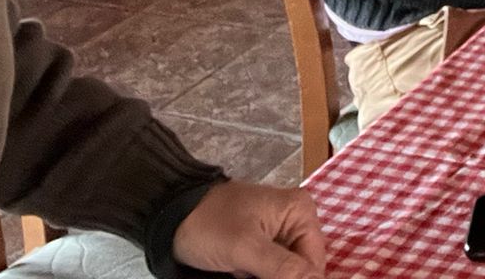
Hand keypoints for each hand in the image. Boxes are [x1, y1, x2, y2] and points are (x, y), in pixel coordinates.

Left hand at [172, 180, 325, 278]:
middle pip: (301, 270)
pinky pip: (272, 273)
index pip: (314, 264)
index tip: (262, 277)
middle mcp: (295, 223)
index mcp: (300, 213)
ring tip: (241, 272)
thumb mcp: (244, 247)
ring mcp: (278, 238)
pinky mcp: (262, 251)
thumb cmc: (207, 225)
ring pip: (285, 274)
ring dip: (270, 278)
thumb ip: (283, 268)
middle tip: (247, 274)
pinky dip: (259, 277)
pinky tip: (241, 275)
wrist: (170, 218)